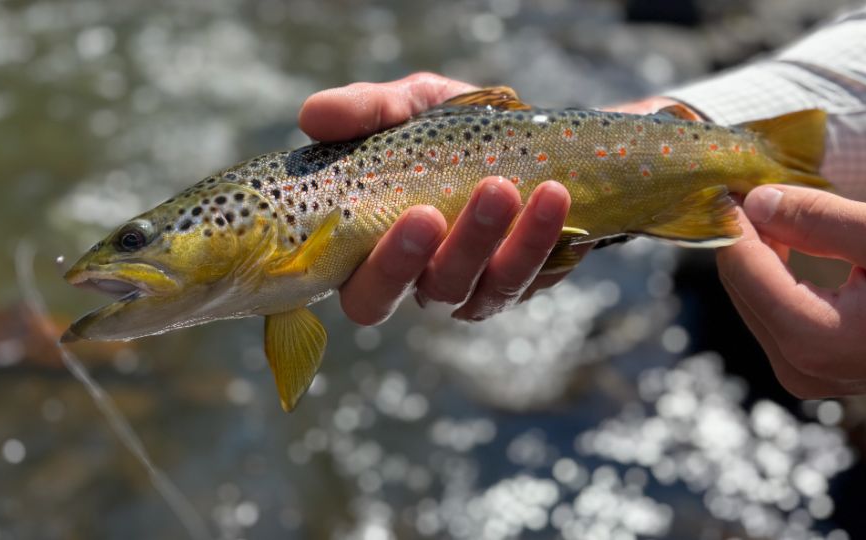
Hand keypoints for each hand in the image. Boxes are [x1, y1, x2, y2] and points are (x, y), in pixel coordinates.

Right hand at [300, 72, 579, 323]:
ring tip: (509, 187)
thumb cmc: (446, 130)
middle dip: (442, 255)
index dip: (383, 271)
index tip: (414, 216)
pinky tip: (553, 196)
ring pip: (485, 288)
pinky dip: (541, 235)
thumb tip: (312, 115)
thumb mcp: (406, 108)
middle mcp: (425, 281)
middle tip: (441, 210)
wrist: (526, 133)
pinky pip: (533, 274)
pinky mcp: (526, 281)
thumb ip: (365, 111)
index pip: (365, 293)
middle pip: (427, 295)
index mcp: (378, 254)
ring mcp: (478, 287)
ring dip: (497, 240)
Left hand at [718, 185, 865, 397]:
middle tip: (758, 178)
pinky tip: (799, 237)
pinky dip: (782, 274)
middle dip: (746, 231)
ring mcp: (809, 375)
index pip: (740, 267)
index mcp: (813, 338)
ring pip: (756, 298)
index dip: (733, 215)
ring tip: (783, 201)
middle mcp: (800, 366)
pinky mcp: (822, 371)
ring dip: (763, 250)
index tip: (733, 172)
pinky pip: (780, 313)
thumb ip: (820, 219)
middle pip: (740, 285)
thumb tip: (756, 200)